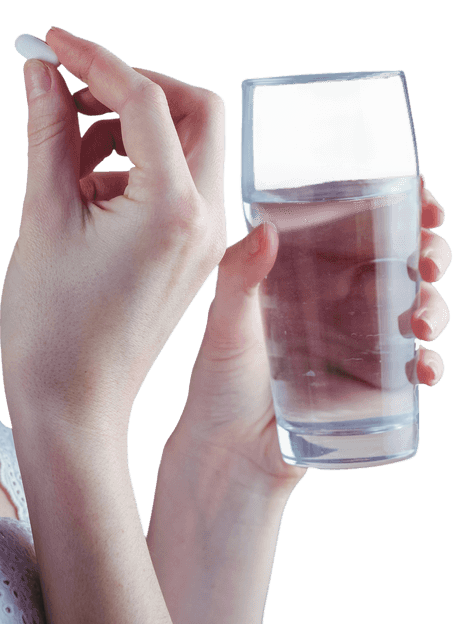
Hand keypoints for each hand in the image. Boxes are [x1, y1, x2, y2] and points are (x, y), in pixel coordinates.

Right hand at [0, 27, 227, 431]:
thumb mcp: (42, 214)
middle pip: (193, 108)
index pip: (146, 99)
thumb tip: (40, 70)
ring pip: (187, 140)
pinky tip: (82, 185)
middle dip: (131, 86)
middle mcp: (207, 216)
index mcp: (174, 206)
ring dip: (128, 125)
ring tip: (65, 151)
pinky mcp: (191, 249)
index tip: (49, 40)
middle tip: (68, 88)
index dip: (93, 59)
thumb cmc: (50, 323)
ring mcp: (206, 235)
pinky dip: (131, 162)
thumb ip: (48, 131)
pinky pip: (175, 178)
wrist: (70, 405)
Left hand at [171, 176, 448, 488]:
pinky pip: (415, 366)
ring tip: (418, 321)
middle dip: (429, 249)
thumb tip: (266, 229)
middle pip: (400, 260)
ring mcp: (361, 340)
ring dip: (434, 305)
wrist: (230, 451)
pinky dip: (429, 363)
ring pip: (417, 306)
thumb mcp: (225, 320)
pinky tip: (423, 368)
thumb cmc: (220, 379)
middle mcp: (339, 298)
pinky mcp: (374, 384)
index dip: (397, 206)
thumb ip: (240, 274)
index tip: (420, 199)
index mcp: (306, 270)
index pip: (358, 224)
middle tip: (428, 258)